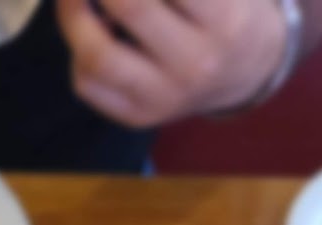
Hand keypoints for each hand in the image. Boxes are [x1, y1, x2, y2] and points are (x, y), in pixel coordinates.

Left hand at [56, 0, 289, 128]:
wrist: (248, 71)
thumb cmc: (228, 7)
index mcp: (224, 18)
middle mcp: (195, 62)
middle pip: (130, 6)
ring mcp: (164, 97)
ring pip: (98, 56)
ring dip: (73, 14)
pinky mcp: (138, 116)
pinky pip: (88, 84)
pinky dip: (77, 48)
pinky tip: (88, 27)